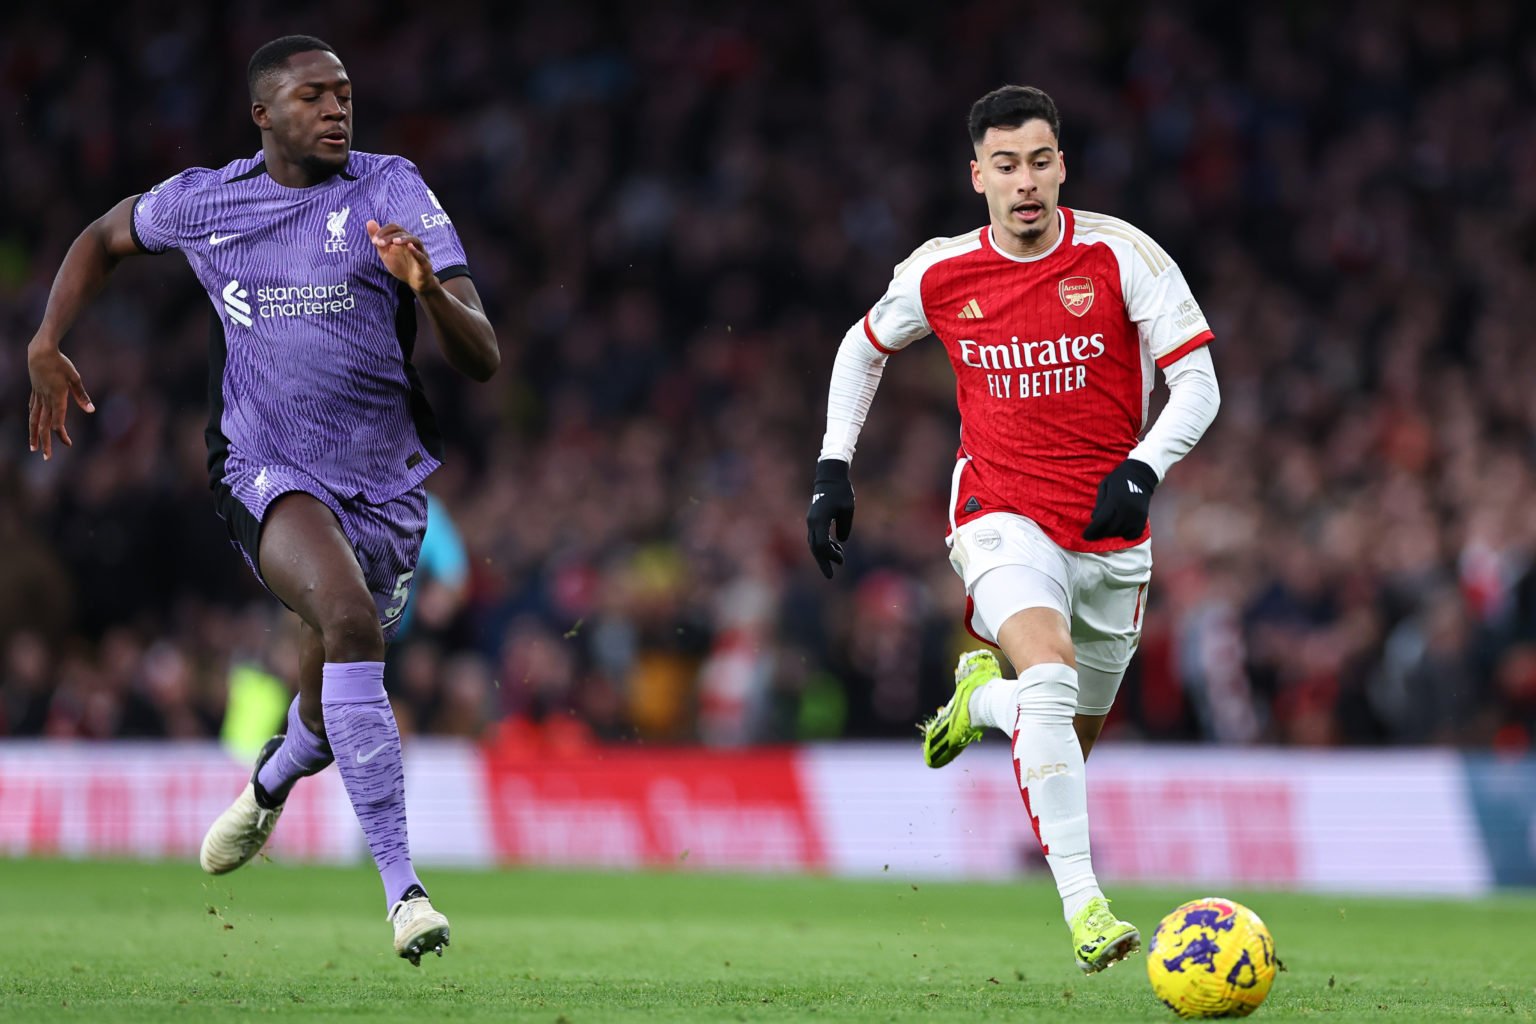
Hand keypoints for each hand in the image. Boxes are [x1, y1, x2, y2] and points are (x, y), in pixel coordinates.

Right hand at [27, 341, 93, 460]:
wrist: (40, 351)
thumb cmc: (61, 363)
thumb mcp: (75, 378)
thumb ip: (82, 396)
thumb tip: (91, 411)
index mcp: (57, 398)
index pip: (58, 422)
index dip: (62, 435)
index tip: (68, 443)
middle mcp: (45, 400)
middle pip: (44, 426)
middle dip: (45, 443)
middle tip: (46, 457)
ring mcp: (38, 396)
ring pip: (34, 419)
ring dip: (34, 434)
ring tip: (32, 448)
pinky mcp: (34, 390)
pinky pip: (32, 408)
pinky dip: (33, 418)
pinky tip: (33, 423)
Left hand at [367, 219, 437, 293]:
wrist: (414, 282)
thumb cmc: (401, 265)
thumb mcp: (385, 252)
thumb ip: (379, 238)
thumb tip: (369, 221)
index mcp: (402, 238)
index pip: (394, 228)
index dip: (383, 231)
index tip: (374, 241)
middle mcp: (412, 242)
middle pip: (402, 232)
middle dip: (389, 236)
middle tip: (378, 243)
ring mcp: (420, 251)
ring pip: (414, 240)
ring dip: (404, 239)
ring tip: (394, 242)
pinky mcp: (425, 263)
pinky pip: (422, 255)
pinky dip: (416, 251)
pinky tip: (410, 247)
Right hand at [806, 459, 855, 577]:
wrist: (829, 477)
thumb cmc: (841, 491)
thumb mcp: (848, 509)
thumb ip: (845, 526)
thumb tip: (841, 542)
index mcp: (820, 520)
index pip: (822, 544)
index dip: (830, 556)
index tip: (841, 562)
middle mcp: (813, 522)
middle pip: (815, 548)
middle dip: (823, 562)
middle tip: (831, 576)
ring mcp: (811, 521)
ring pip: (814, 543)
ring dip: (825, 554)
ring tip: (840, 559)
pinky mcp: (814, 520)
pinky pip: (817, 537)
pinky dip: (825, 545)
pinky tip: (837, 548)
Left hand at [1082, 458, 1157, 540]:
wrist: (1140, 476)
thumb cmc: (1118, 480)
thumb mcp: (1104, 486)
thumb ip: (1099, 504)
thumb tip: (1094, 519)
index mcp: (1115, 500)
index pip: (1101, 521)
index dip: (1091, 531)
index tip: (1085, 536)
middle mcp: (1127, 510)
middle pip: (1110, 530)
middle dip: (1099, 533)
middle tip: (1094, 532)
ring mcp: (1137, 516)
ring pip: (1120, 533)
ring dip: (1111, 533)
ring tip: (1106, 527)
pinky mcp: (1143, 519)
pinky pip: (1132, 535)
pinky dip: (1124, 535)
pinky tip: (1119, 528)